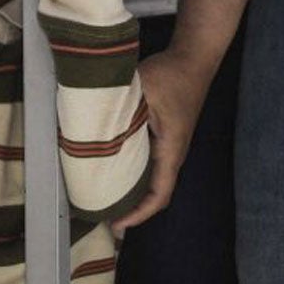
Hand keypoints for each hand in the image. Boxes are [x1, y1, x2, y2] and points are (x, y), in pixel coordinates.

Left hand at [114, 48, 216, 232]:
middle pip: (155, 193)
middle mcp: (173, 154)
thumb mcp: (143, 90)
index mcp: (171, 150)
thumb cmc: (171, 76)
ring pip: (151, 179)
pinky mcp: (163, 136)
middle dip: (131, 209)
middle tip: (101, 215)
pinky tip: (111, 169)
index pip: (159, 194)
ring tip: (104, 198)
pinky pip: (148, 164)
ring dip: (131, 192)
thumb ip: (121, 110)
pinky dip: (132, 174)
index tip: (117, 224)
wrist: (192, 59)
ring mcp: (169, 146)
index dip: (139, 214)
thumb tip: (91, 126)